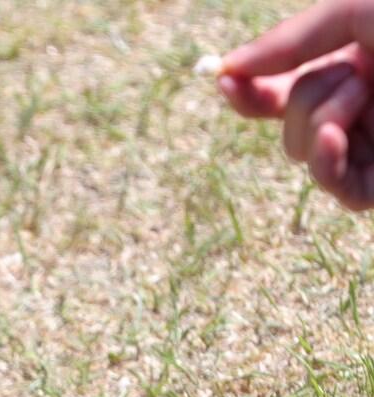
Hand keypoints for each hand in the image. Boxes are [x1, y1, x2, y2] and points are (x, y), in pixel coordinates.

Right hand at [218, 0, 373, 208]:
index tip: (226, 81)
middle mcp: (362, 110)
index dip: (250, 92)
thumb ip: (291, 40)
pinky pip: (341, 190)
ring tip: (371, 90)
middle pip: (288, 123)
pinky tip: (334, 137)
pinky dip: (326, 165)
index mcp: (358, 67)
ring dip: (325, 118)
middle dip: (304, 99)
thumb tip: (226, 69)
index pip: (284, 93)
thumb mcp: (354, 13)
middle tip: (355, 72)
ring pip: (306, 153)